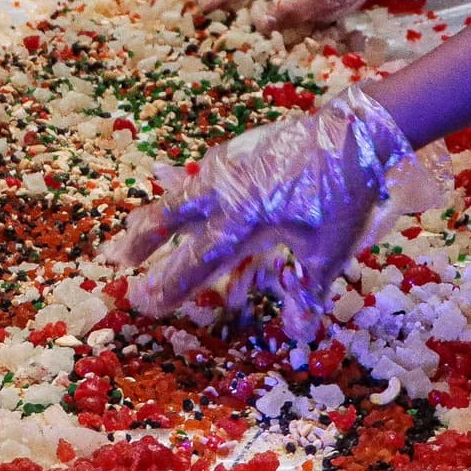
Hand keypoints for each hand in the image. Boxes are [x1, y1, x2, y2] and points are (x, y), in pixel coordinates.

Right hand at [102, 83, 443, 338]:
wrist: (355, 134)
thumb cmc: (344, 197)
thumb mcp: (330, 250)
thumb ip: (308, 291)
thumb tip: (298, 335)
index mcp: (245, 220)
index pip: (197, 261)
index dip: (170, 286)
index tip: (146, 303)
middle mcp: (226, 192)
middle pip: (169, 218)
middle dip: (141, 242)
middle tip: (116, 261)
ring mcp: (228, 167)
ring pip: (179, 194)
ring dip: (153, 215)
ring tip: (131, 231)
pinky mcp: (237, 151)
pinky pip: (200, 175)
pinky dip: (183, 191)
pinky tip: (178, 196)